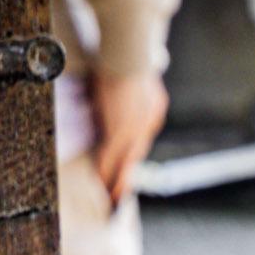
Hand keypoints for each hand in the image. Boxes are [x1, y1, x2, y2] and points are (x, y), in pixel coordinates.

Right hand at [91, 71, 168, 206]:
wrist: (129, 56)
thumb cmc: (126, 59)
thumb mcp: (133, 80)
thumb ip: (128, 94)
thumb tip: (113, 100)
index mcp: (154, 111)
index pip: (141, 139)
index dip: (131, 154)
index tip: (126, 167)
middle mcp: (148, 125)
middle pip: (136, 156)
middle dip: (127, 176)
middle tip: (121, 194)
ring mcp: (135, 131)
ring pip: (125, 162)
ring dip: (117, 180)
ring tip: (111, 198)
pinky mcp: (121, 132)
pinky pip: (111, 157)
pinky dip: (105, 171)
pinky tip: (101, 184)